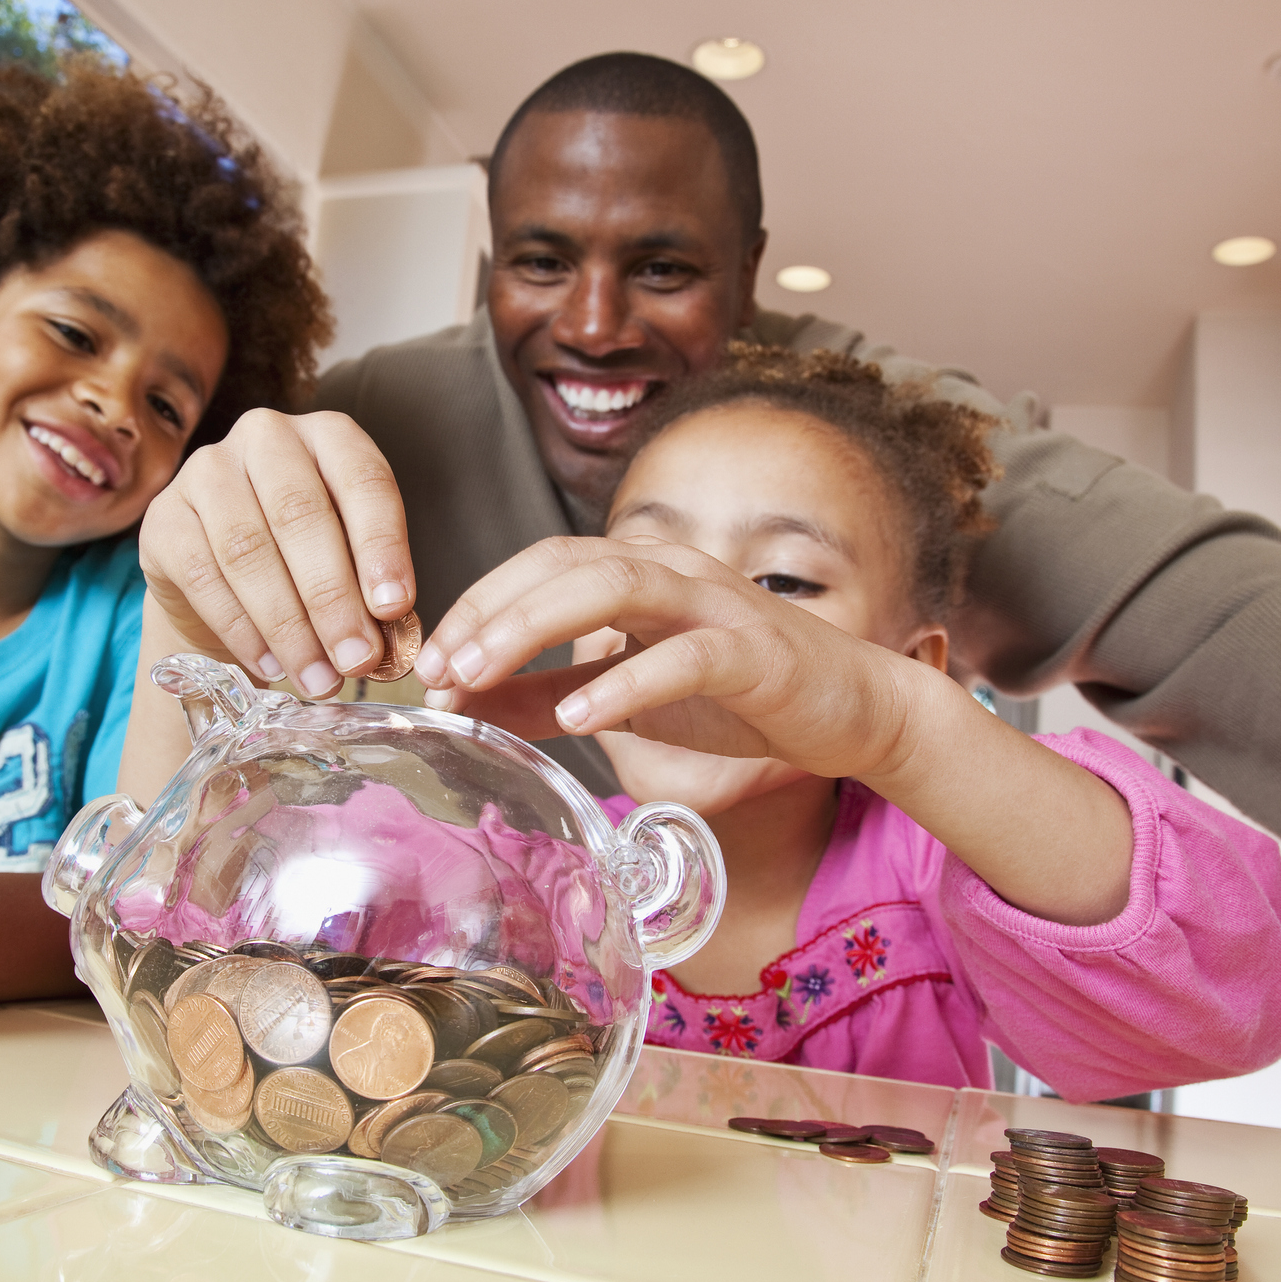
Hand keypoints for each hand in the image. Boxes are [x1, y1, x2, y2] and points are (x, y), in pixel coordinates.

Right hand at [139, 409, 415, 697]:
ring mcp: (207, 471)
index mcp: (329, 436)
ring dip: (288, 625)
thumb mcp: (348, 557)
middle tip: (357, 659)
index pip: (363, 481)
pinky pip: (202, 575)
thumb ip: (369, 587)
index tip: (394, 608)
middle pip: (300, 515)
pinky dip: (241, 629)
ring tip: (318, 678)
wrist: (221, 578)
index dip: (381, 546)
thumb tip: (383, 642)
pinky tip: (270, 664)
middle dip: (333, 598)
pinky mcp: (164, 517)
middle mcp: (266, 438)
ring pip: (248, 549)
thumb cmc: (304, 561)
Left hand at [413, 536, 923, 777]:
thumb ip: (545, 697)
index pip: (538, 563)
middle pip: (563, 564)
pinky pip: (682, 655)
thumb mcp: (624, 697)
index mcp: (638, 570)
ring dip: (534, 628)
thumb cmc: (737, 695)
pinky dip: (625, 682)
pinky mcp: (754, 651)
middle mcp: (671, 569)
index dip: (477, 605)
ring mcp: (714, 603)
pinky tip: (580, 717)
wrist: (851, 711)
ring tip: (480, 677)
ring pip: (613, 587)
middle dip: (490, 614)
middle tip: (438, 670)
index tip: (428, 663)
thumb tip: (463, 705)